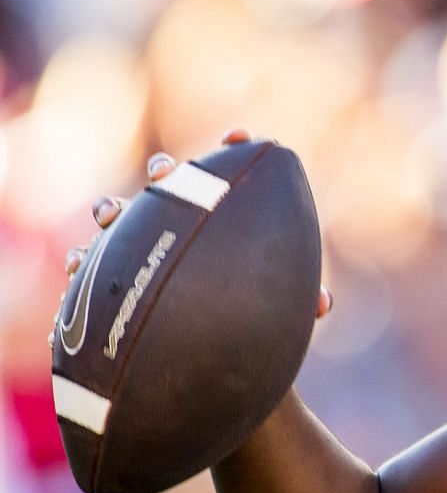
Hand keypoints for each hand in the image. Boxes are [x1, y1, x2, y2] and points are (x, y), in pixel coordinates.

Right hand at [56, 130, 329, 333]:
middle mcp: (174, 225)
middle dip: (165, 173)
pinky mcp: (105, 279)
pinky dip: (80, 261)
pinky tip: (78, 262)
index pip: (224, 176)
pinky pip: (84, 267)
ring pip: (116, 218)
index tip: (240, 135)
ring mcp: (135, 247)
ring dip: (111, 211)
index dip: (230, 149)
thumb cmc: (241, 319)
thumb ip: (298, 303)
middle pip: (165, 186)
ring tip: (111, 214)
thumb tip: (323, 304)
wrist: (200, 356)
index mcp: (217, 221)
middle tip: (168, 173)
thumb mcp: (272, 310)